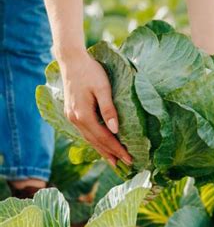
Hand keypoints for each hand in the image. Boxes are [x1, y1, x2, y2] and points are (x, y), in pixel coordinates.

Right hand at [59, 49, 132, 166]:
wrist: (71, 60)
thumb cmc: (91, 71)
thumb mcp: (103, 88)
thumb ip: (109, 109)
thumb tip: (115, 130)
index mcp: (83, 115)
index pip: (104, 138)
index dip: (117, 149)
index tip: (129, 159)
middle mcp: (75, 119)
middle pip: (95, 142)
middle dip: (110, 154)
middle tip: (124, 165)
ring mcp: (71, 117)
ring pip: (89, 139)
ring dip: (101, 150)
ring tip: (113, 161)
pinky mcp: (71, 112)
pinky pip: (85, 132)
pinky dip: (94, 141)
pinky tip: (100, 144)